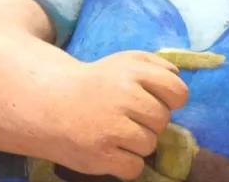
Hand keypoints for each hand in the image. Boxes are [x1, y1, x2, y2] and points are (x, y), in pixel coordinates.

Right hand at [47, 50, 188, 178]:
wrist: (50, 104)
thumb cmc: (97, 83)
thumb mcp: (127, 61)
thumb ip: (158, 66)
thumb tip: (178, 79)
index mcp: (133, 71)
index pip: (178, 92)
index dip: (171, 100)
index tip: (154, 100)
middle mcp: (124, 97)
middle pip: (163, 121)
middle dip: (150, 122)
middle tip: (128, 117)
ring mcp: (111, 127)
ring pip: (150, 144)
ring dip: (138, 143)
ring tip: (117, 132)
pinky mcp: (99, 154)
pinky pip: (135, 167)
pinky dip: (127, 163)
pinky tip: (112, 150)